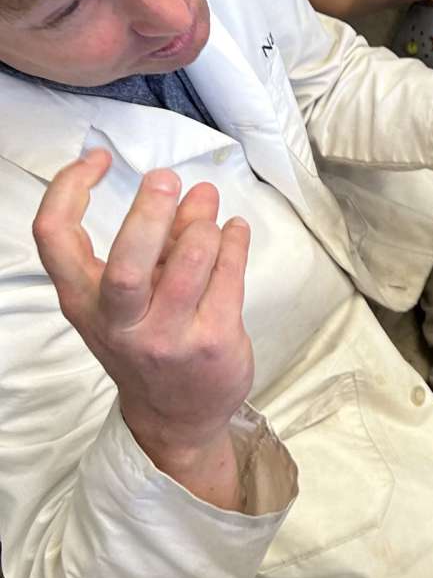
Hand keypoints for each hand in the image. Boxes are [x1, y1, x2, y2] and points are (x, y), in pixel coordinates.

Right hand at [32, 150, 253, 461]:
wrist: (175, 416)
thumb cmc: (148, 343)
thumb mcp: (131, 297)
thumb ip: (155, 243)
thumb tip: (188, 190)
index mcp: (84, 303)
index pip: (54, 238)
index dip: (68, 189)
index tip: (95, 160)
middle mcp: (121, 323)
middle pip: (128, 263)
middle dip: (150, 213)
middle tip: (166, 178)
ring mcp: (169, 338)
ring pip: (189, 265)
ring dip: (203, 226)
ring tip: (208, 206)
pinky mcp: (214, 343)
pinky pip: (229, 279)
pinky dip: (234, 243)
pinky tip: (235, 229)